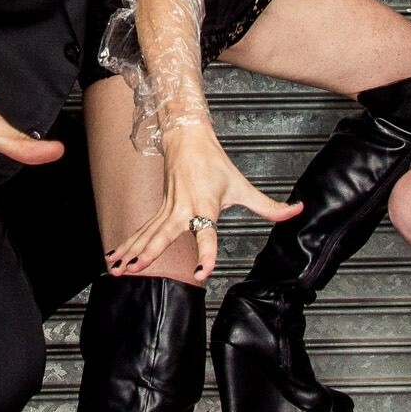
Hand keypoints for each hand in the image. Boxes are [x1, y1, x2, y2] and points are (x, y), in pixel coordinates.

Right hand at [107, 125, 301, 281]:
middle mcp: (182, 210)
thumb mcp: (242, 186)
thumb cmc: (213, 163)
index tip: (202, 272)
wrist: (188, 139)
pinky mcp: (160, 210)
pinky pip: (142, 230)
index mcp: (204, 207)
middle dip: (148, 253)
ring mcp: (167, 210)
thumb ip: (269, 206)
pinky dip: (128, 243)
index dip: (206, 254)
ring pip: (147, 234)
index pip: (207, 235)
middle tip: (135, 269)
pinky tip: (115, 257)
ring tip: (116, 269)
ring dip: (131, 251)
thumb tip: (296, 211)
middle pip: (163, 235)